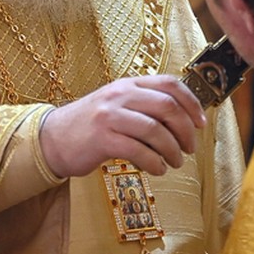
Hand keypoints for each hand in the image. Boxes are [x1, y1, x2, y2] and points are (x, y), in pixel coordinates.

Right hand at [38, 75, 206, 178]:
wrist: (53, 139)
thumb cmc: (91, 126)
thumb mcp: (117, 105)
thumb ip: (144, 105)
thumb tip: (183, 120)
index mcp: (127, 84)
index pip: (170, 84)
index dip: (192, 103)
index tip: (200, 123)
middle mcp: (119, 95)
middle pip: (167, 107)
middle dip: (185, 131)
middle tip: (189, 148)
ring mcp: (109, 116)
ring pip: (155, 130)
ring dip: (172, 151)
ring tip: (174, 162)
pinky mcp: (102, 139)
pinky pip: (139, 151)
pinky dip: (155, 163)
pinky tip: (157, 169)